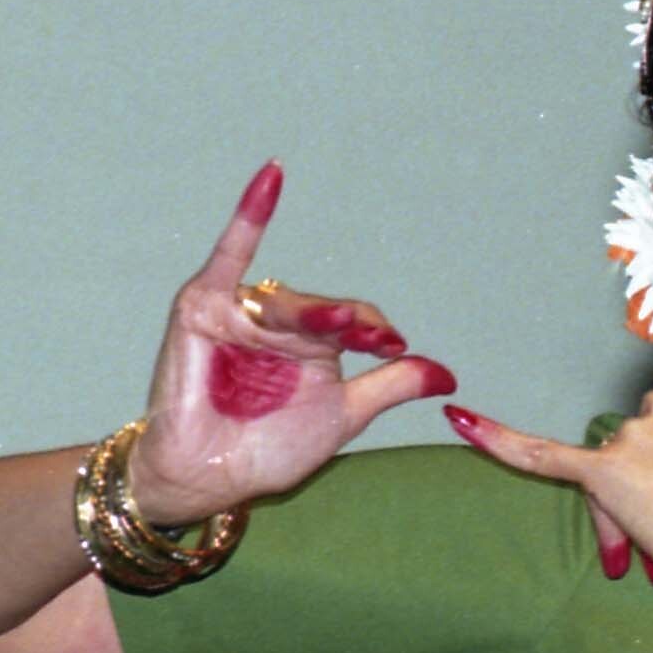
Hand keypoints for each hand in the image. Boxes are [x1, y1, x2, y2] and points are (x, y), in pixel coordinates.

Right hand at [130, 161, 456, 523]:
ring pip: (288, 304)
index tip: (394, 347)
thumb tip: (449, 375)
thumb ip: (391, 386)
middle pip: (322, 310)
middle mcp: (277, 321)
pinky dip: (250, 215)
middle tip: (377, 340)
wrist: (208, 476)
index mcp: (310, 343)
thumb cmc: (267, 448)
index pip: (354, 319)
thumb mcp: (343, 415)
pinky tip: (273, 176)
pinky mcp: (202, 306)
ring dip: (312, 319)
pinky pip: (229, 256)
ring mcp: (239, 310)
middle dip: (349, 325)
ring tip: (336, 330)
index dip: (375, 330)